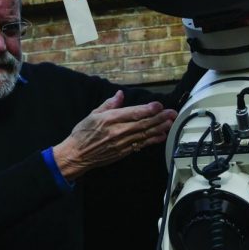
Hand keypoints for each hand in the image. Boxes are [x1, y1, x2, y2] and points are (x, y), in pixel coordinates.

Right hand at [52, 90, 177, 180]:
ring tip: (170, 123)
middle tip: (171, 113)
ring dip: (159, 128)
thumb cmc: (83, 133)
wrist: (76, 154)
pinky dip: (152, 140)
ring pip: (144, 134)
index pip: (133, 113)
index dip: (148, 109)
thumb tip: (120, 94)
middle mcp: (117, 131)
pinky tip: (161, 136)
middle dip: (159, 118)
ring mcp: (121, 143)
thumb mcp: (93, 114)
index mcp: (109, 119)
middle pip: (142, 123)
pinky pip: (141, 145)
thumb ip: (109, 104)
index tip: (159, 105)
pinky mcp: (123, 152)